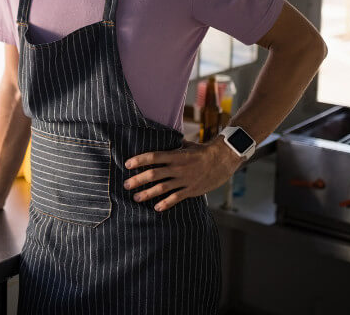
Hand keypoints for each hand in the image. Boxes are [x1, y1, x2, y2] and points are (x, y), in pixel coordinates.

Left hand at [124, 139, 241, 211]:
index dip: (139, 160)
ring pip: (162, 188)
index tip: (127, 164)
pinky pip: (176, 198)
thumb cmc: (204, 151)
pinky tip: (156, 208)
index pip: (153, 157)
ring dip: (147, 193)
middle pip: (154, 174)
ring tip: (136, 197)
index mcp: (175, 155)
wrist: (224, 159)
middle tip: (126, 184)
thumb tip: (162, 142)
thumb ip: (174, 147)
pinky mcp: (192, 190)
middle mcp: (178, 168)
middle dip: (138, 179)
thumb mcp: (187, 145)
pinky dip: (165, 203)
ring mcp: (184, 180)